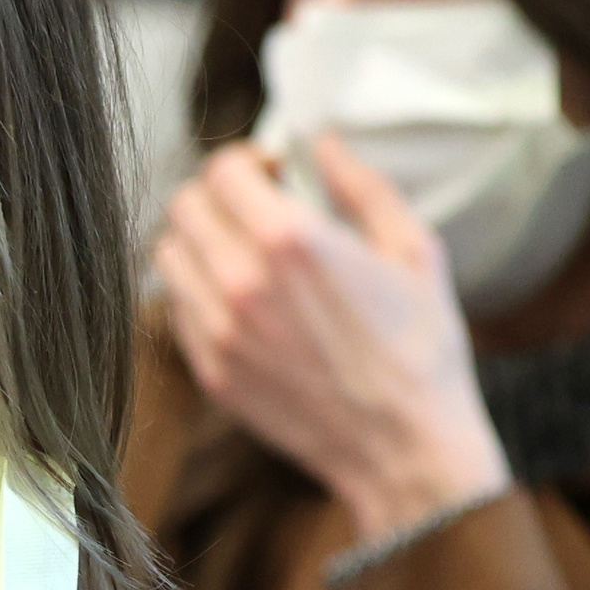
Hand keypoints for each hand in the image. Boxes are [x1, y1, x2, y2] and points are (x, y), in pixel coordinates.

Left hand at [154, 134, 509, 540]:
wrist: (405, 448)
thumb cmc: (421, 349)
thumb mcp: (414, 250)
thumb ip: (362, 186)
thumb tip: (323, 141)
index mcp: (292, 241)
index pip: (221, 170)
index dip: (245, 162)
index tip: (270, 174)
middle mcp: (242, 281)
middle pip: (184, 206)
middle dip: (217, 197)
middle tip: (252, 210)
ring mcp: (218, 330)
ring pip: (168, 255)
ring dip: (199, 242)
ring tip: (240, 254)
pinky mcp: (210, 370)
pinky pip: (176, 308)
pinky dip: (197, 293)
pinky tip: (240, 301)